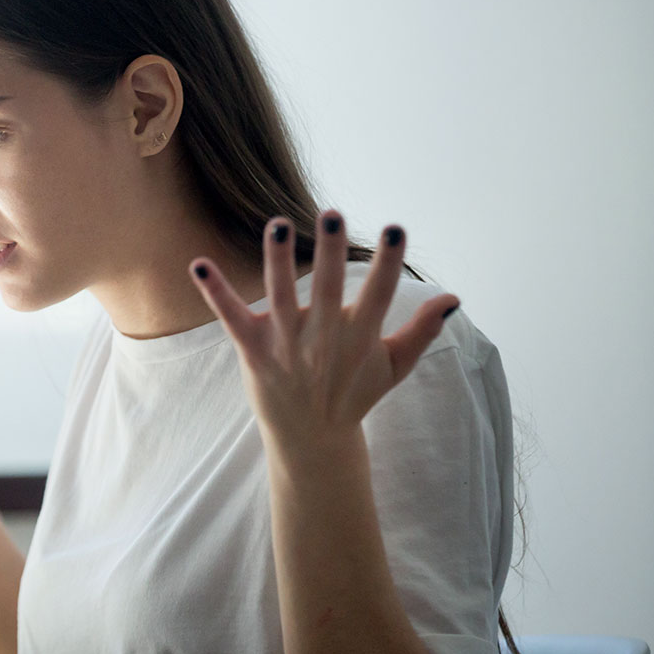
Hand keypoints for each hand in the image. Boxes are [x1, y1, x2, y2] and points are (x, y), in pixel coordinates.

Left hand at [187, 211, 458, 457]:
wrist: (311, 440)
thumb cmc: (353, 395)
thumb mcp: (393, 366)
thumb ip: (422, 331)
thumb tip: (454, 298)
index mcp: (360, 337)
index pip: (380, 294)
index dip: (388, 263)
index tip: (395, 229)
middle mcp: (324, 338)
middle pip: (329, 289)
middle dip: (331, 252)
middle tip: (331, 213)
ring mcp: (286, 344)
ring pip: (281, 296)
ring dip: (279, 260)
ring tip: (278, 224)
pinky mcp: (253, 351)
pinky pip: (231, 317)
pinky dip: (215, 292)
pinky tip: (198, 264)